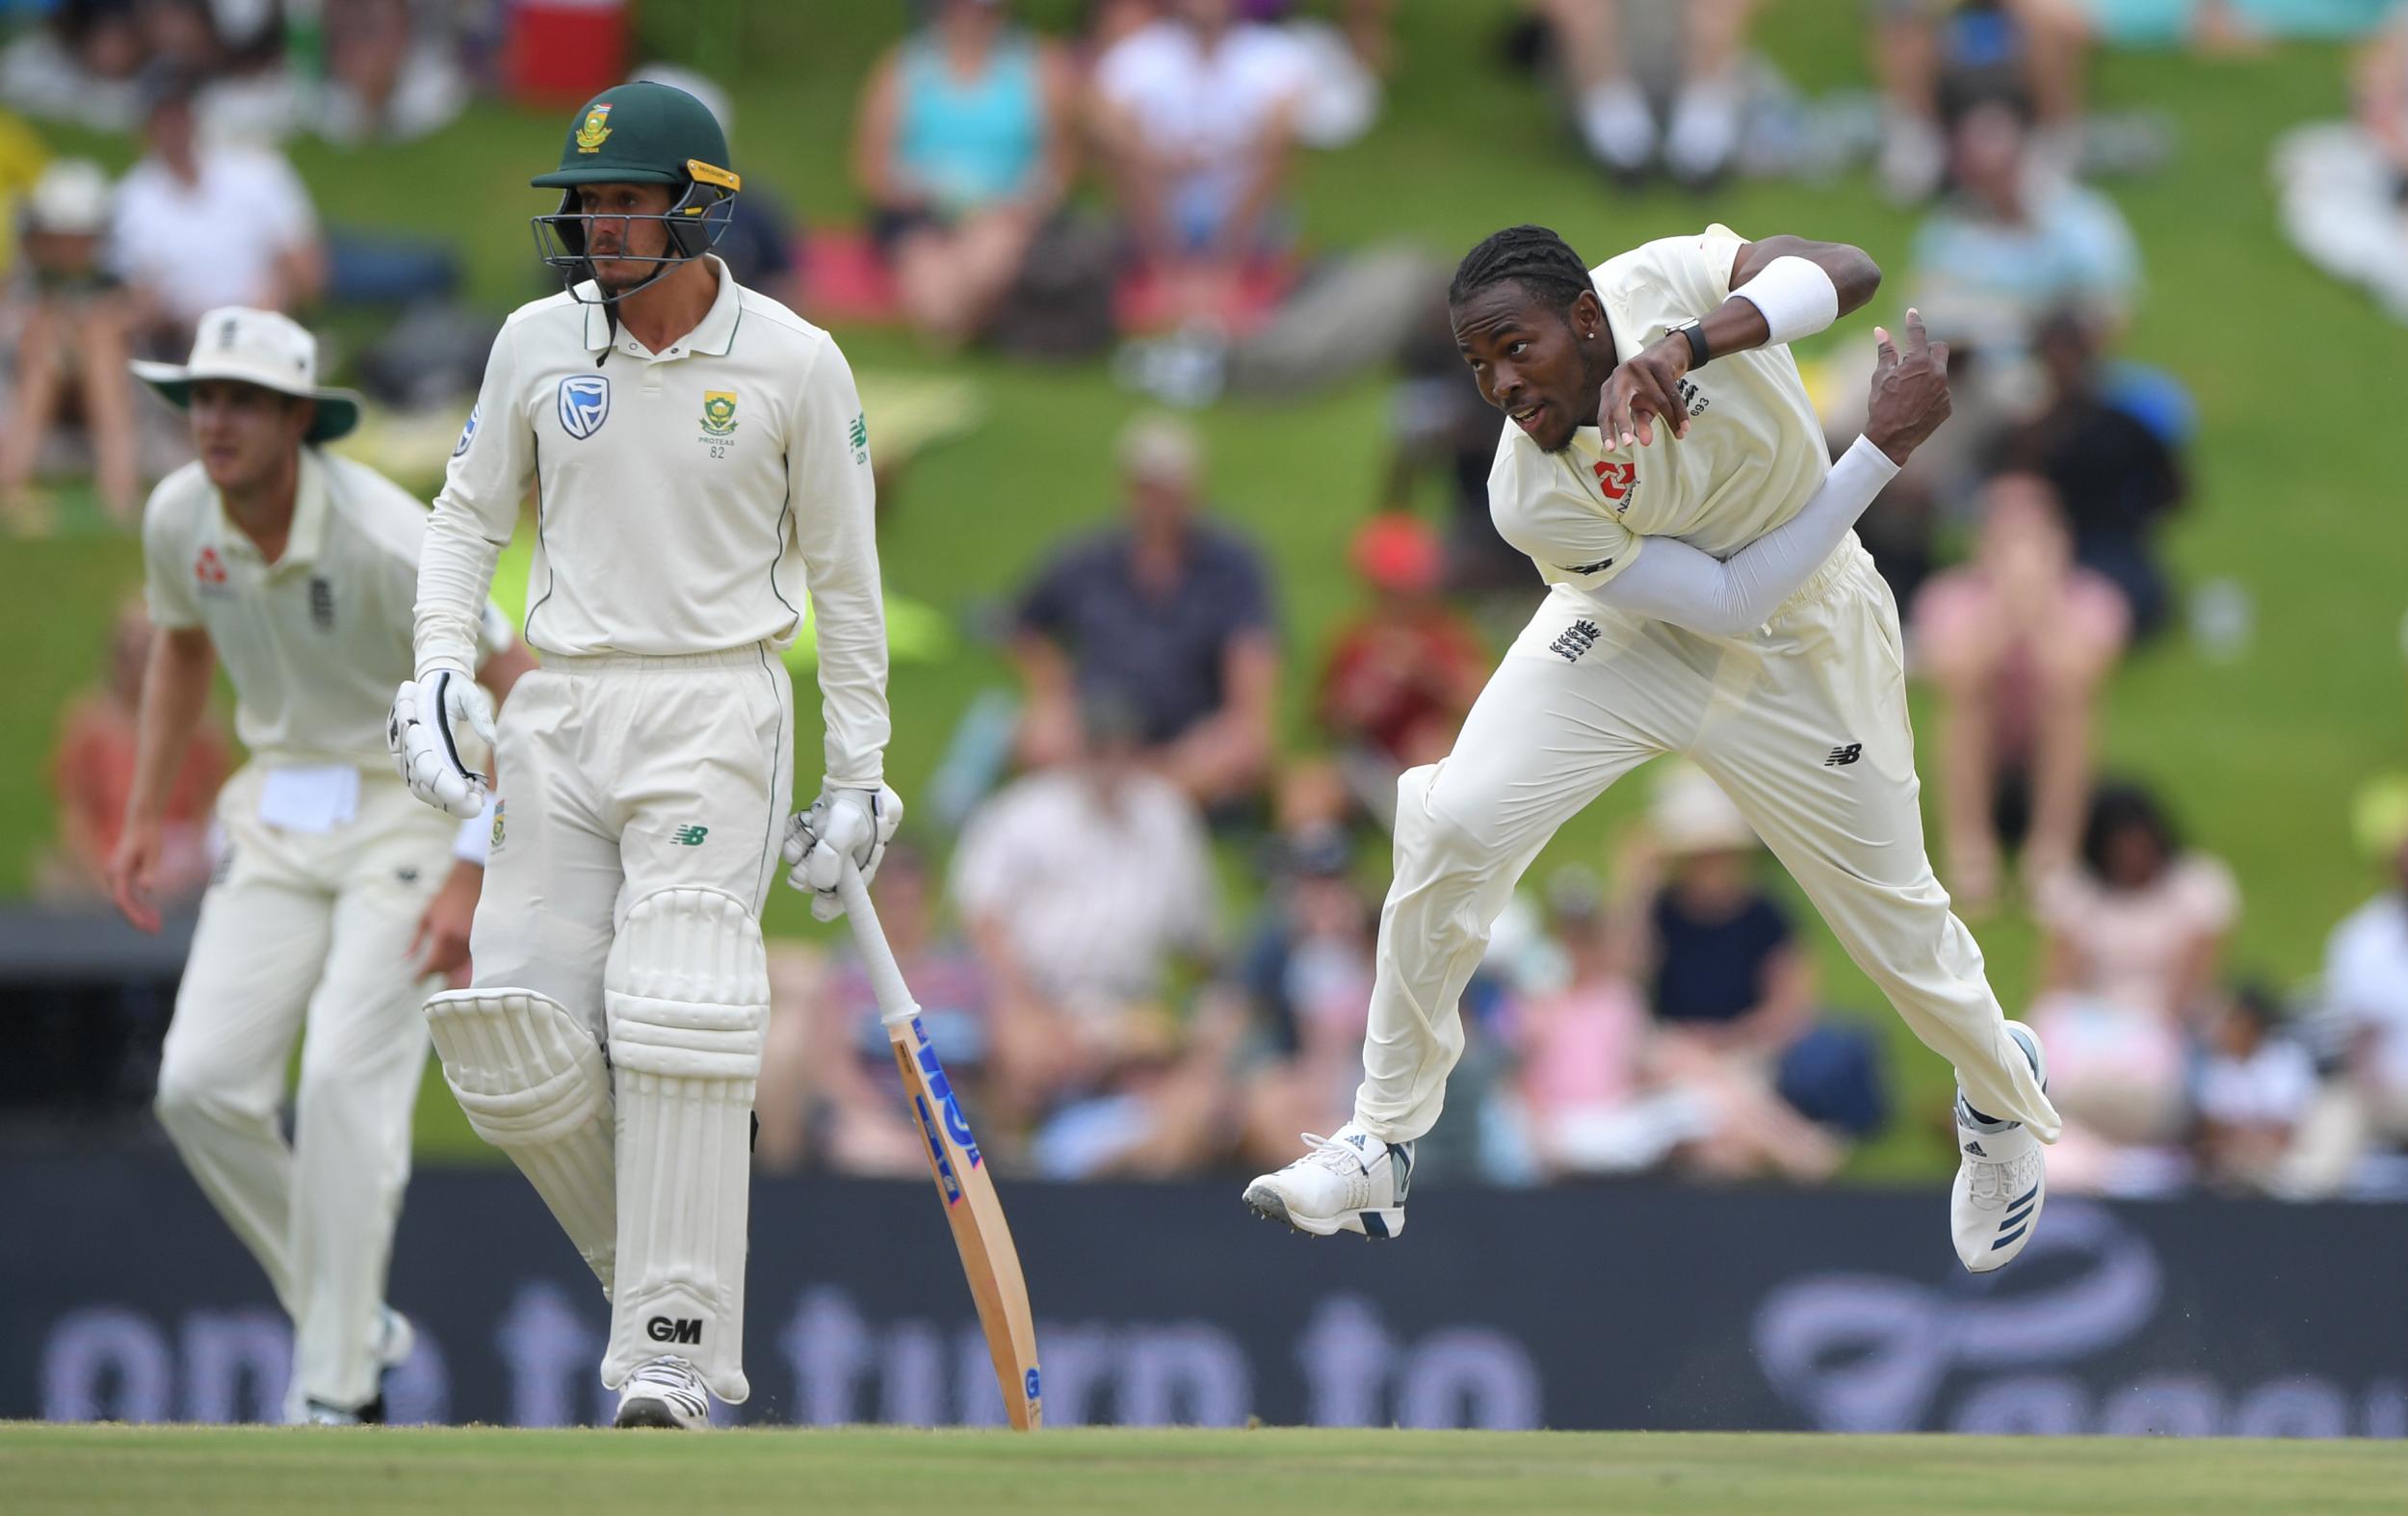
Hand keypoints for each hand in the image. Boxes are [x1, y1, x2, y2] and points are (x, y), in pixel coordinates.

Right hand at [105, 816, 165, 933]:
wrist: (142, 820)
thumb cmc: (149, 835)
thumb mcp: (154, 852)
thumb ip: (150, 870)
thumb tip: (147, 889)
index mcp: (117, 871)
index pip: (122, 900)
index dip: (134, 916)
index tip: (147, 927)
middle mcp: (113, 875)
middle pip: (123, 904)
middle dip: (139, 919)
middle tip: (156, 931)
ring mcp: (116, 876)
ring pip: (126, 902)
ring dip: (140, 914)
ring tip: (157, 926)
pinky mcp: (123, 875)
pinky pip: (129, 896)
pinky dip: (140, 906)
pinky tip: (153, 914)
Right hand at [389, 669, 493, 818]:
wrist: (433, 682)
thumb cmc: (454, 687)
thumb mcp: (469, 692)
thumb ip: (479, 713)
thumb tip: (492, 741)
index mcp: (417, 721)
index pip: (425, 758)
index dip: (440, 779)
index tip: (461, 795)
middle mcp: (405, 741)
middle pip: (421, 780)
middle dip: (448, 799)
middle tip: (477, 809)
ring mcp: (404, 754)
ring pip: (421, 788)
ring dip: (447, 801)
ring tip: (477, 803)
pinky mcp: (410, 763)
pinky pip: (423, 786)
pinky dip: (443, 795)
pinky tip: (468, 796)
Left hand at [408, 862, 480, 979]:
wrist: (472, 880)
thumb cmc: (447, 897)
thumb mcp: (426, 916)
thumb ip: (416, 940)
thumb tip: (407, 959)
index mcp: (443, 935)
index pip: (432, 964)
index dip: (422, 975)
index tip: (415, 982)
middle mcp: (461, 941)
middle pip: (450, 970)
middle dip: (441, 981)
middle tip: (434, 990)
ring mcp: (477, 941)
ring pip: (466, 967)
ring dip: (457, 979)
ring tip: (450, 988)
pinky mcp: (487, 939)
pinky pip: (478, 960)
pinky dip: (471, 969)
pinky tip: (467, 976)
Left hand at [780, 782, 903, 921]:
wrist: (852, 771)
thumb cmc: (857, 801)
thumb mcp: (848, 830)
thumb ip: (833, 858)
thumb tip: (820, 884)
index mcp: (863, 861)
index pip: (849, 893)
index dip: (833, 904)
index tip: (817, 911)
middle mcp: (847, 854)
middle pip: (821, 878)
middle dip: (809, 874)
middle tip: (803, 866)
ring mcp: (829, 840)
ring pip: (804, 859)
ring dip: (799, 853)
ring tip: (804, 839)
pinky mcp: (815, 827)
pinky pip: (796, 841)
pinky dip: (793, 837)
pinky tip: (800, 827)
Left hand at [1599, 334, 1691, 450]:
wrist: (1669, 353)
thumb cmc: (1650, 383)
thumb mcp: (1644, 404)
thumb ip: (1641, 422)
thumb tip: (1644, 442)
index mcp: (1611, 387)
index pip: (1605, 412)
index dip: (1607, 430)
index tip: (1611, 448)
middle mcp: (1620, 376)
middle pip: (1618, 403)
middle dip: (1623, 423)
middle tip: (1628, 443)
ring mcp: (1638, 368)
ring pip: (1656, 400)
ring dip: (1670, 419)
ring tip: (1680, 434)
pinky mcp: (1657, 364)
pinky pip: (1671, 393)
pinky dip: (1679, 411)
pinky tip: (1684, 425)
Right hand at [1863, 307, 1951, 465]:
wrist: (1891, 439)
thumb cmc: (1882, 406)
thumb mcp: (1880, 376)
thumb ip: (1885, 352)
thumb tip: (1881, 331)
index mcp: (1919, 363)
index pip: (1918, 334)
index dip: (1914, 321)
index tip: (1912, 313)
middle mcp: (1937, 373)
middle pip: (1939, 348)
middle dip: (1928, 350)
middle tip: (1912, 360)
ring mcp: (1945, 391)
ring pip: (1940, 372)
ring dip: (1928, 374)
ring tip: (1910, 391)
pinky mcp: (1947, 406)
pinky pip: (1941, 392)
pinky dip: (1930, 393)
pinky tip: (1915, 405)